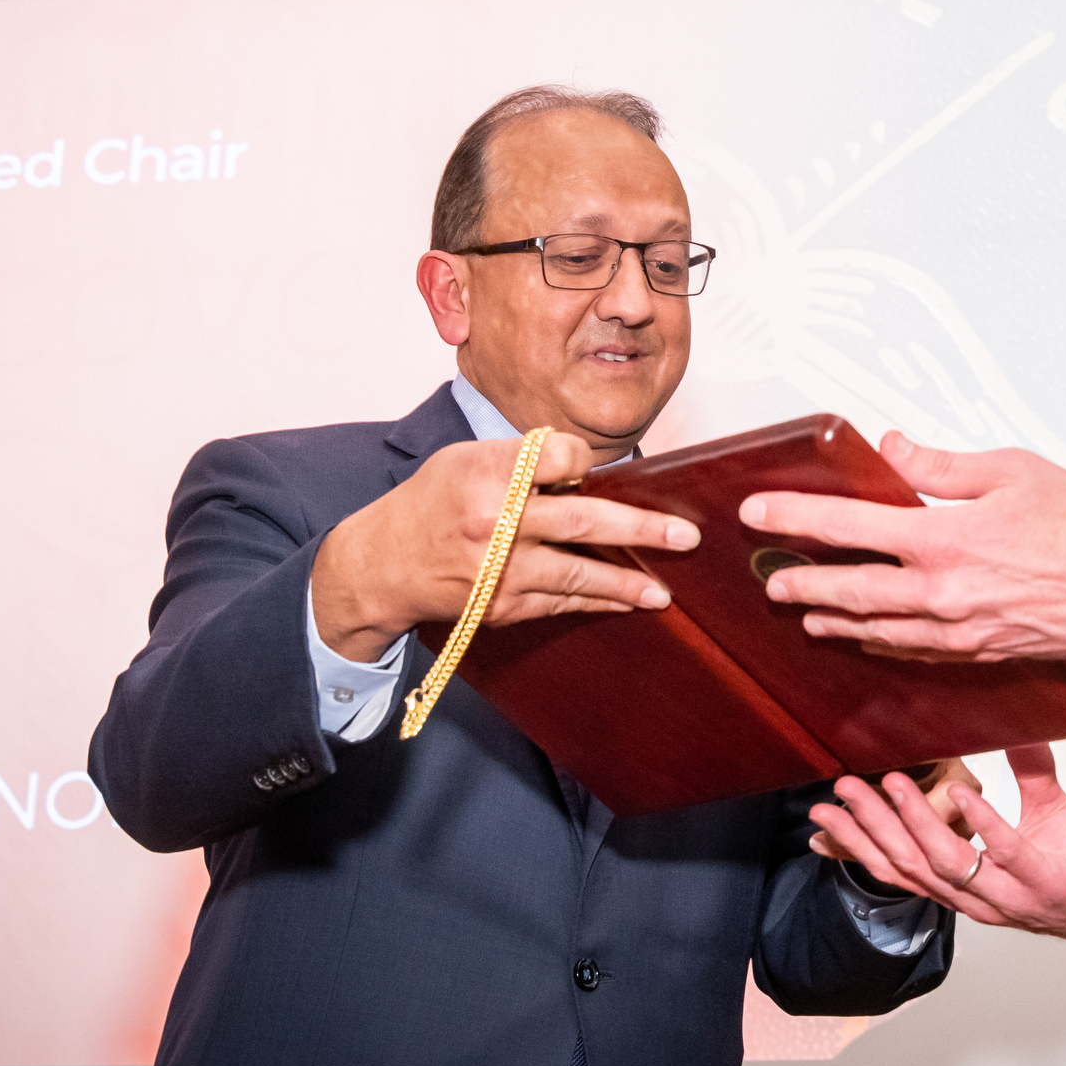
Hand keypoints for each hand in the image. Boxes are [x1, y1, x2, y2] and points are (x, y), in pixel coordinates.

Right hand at [308, 432, 696, 660]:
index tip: (597, 468)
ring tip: (665, 589)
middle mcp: (495, 523)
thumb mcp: (465, 460)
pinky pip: (559, 602)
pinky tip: (625, 601)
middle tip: (685, 536)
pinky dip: (594, 601)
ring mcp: (499, 571)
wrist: (381, 566)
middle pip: (583, 521)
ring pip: (578, 574)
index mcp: (488, 475)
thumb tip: (585, 468)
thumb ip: (523, 460)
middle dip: (641, 529)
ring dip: (627, 582)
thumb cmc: (428, 504)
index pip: (560, 458)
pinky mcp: (499, 606)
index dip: (585, 461)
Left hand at [740, 433, 1065, 659]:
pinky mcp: (980, 650)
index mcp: (941, 539)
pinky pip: (917, 651)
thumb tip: (892, 450)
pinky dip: (884, 644)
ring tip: (808, 617)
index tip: (758, 513)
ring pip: (878, 630)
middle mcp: (941, 591)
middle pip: (850, 590)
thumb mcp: (1006, 470)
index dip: (794, 519)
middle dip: (802, 585)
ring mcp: (958, 629)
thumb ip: (937, 466)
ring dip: (836, 622)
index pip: (846, 526)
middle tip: (771, 582)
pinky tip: (872, 639)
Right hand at [807, 744, 1065, 959]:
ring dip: (913, 820)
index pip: (899, 866)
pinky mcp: (1044, 887)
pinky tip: (963, 795)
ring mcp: (1009, 896)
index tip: (824, 813)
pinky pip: (1005, 855)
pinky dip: (981, 824)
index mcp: (967, 883)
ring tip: (889, 782)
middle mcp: (978, 897)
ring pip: (946, 862)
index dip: (858, 844)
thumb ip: (1026, 771)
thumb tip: (1012, 725)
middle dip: (869, 826)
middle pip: (908, 865)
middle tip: (840, 788)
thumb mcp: (1046, 812)